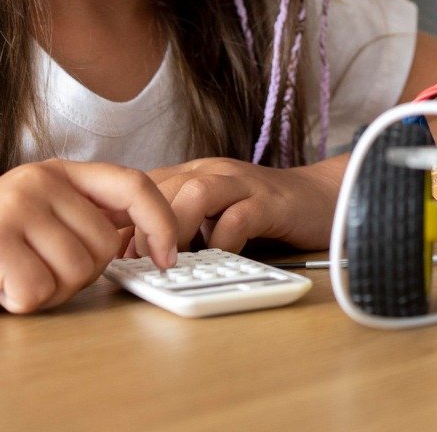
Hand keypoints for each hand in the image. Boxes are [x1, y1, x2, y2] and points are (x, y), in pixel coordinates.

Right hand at [0, 159, 179, 319]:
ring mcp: (15, 207)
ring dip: (46, 291)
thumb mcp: (40, 221)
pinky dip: (18, 303)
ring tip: (10, 276)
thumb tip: (149, 232)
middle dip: (77, 275)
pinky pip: (38, 293)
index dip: (161, 220)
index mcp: (58, 173)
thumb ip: (87, 219)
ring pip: (75, 272)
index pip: (133, 185)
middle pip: (105, 245)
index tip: (168, 255)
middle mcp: (40, 180)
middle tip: (33, 270)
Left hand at [127, 157, 343, 254]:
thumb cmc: (264, 212)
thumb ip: (183, 225)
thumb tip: (139, 255)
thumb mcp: (214, 213)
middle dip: (142, 226)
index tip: (114, 253)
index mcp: (195, 174)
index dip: (124, 219)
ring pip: (196, 193)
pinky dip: (223, 240)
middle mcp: (214, 172)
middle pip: (163, 187)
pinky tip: (219, 258)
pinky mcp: (271, 202)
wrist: (322, 197)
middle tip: (135, 264)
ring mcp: (243, 184)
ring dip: (175, 228)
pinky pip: (239, 217)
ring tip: (170, 262)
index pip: (146, 187)